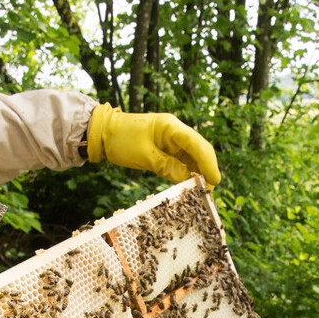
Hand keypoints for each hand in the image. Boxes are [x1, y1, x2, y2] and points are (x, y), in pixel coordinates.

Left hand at [87, 103, 221, 185]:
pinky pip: (183, 160)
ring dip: (199, 172)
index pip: (197, 144)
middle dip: (207, 169)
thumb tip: (188, 180)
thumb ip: (168, 167)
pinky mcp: (167, 148)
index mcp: (171, 127)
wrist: (104, 132)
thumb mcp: (144, 156)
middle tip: (210, 190)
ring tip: (203, 191)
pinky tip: (191, 185)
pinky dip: (188, 172)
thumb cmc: (121, 140)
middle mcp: (175, 131)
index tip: (214, 180)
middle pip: (200, 150)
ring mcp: (172, 139)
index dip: (208, 163)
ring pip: (194, 156)